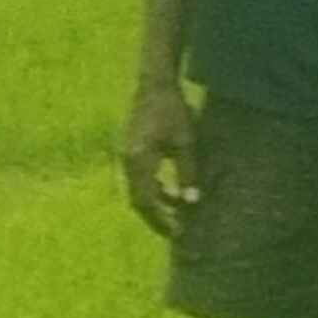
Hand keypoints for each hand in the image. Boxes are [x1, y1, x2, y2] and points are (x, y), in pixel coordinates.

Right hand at [120, 80, 199, 237]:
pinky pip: (139, 178)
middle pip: (138, 199)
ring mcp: (127, 156)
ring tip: (176, 215)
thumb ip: (187, 173)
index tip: (178, 232)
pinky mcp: (131, 151)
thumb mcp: (185, 142)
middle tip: (176, 231)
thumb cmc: (173, 111)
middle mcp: (128, 161)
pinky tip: (170, 192)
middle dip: (156, 217)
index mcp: (139, 160)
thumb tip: (191, 202)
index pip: (146, 200)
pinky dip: (153, 190)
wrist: (154, 85)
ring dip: (155, 204)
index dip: (161, 219)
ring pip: (137, 190)